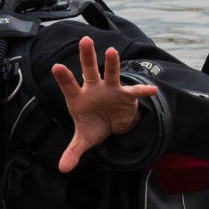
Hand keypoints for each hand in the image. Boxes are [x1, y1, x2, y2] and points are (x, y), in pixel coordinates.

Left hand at [50, 35, 159, 173]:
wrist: (113, 124)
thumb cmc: (94, 125)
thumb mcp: (84, 140)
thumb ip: (73, 151)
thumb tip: (63, 169)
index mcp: (78, 98)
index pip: (69, 86)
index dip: (63, 77)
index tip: (56, 66)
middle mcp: (93, 88)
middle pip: (89, 70)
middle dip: (87, 56)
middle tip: (85, 40)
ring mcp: (110, 89)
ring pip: (110, 73)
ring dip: (112, 63)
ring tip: (112, 52)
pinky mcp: (125, 95)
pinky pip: (135, 91)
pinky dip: (143, 90)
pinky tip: (152, 90)